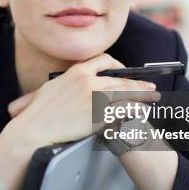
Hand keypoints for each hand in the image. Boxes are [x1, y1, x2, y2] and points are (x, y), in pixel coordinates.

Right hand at [7, 53, 160, 148]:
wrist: (35, 129)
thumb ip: (66, 82)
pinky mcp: (98, 115)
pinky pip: (124, 110)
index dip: (117, 65)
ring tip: (153, 97)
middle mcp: (88, 81)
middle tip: (149, 87)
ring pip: (126, 92)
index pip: (103, 60)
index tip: (123, 72)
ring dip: (142, 94)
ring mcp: (94, 97)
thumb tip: (72, 83)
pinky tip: (143, 111)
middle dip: (137, 83)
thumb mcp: (51, 88)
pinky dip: (136, 109)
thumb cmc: (38, 113)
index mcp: (76, 72)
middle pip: (119, 78)